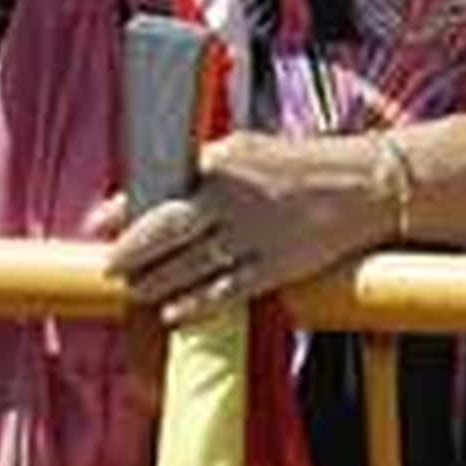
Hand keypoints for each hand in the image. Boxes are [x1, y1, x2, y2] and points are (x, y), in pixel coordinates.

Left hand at [98, 130, 394, 326]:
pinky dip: (197, 303)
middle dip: (133, 251)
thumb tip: (169, 195)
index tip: (98, 222)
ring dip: (158, 281)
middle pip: (167, 228)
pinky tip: (173, 313)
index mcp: (223, 161)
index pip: (160, 184)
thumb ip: (210, 171)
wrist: (366, 184)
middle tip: (110, 267)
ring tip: (134, 292)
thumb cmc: (307, 167)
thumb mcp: (250, 151)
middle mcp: (232, 197)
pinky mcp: (277, 266)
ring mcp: (254, 234)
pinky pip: (227, 290)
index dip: (125, 208)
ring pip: (191, 263)